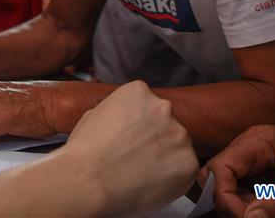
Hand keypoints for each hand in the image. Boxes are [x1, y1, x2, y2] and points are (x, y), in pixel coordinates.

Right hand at [56, 81, 197, 214]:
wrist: (89, 181)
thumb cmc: (86, 151)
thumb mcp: (94, 114)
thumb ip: (118, 111)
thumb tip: (123, 120)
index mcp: (139, 92)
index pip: (148, 103)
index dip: (140, 122)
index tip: (133, 135)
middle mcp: (163, 107)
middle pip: (166, 122)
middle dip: (155, 137)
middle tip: (138, 155)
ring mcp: (179, 134)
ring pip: (177, 145)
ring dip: (166, 156)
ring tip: (141, 171)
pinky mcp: (189, 162)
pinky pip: (185, 169)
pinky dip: (173, 177)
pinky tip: (151, 182)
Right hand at [201, 119, 274, 217]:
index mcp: (258, 143)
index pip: (220, 169)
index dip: (226, 198)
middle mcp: (247, 147)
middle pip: (212, 175)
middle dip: (225, 202)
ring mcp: (249, 158)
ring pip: (221, 183)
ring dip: (234, 205)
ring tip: (261, 215)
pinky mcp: (254, 169)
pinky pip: (236, 188)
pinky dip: (243, 204)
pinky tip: (264, 211)